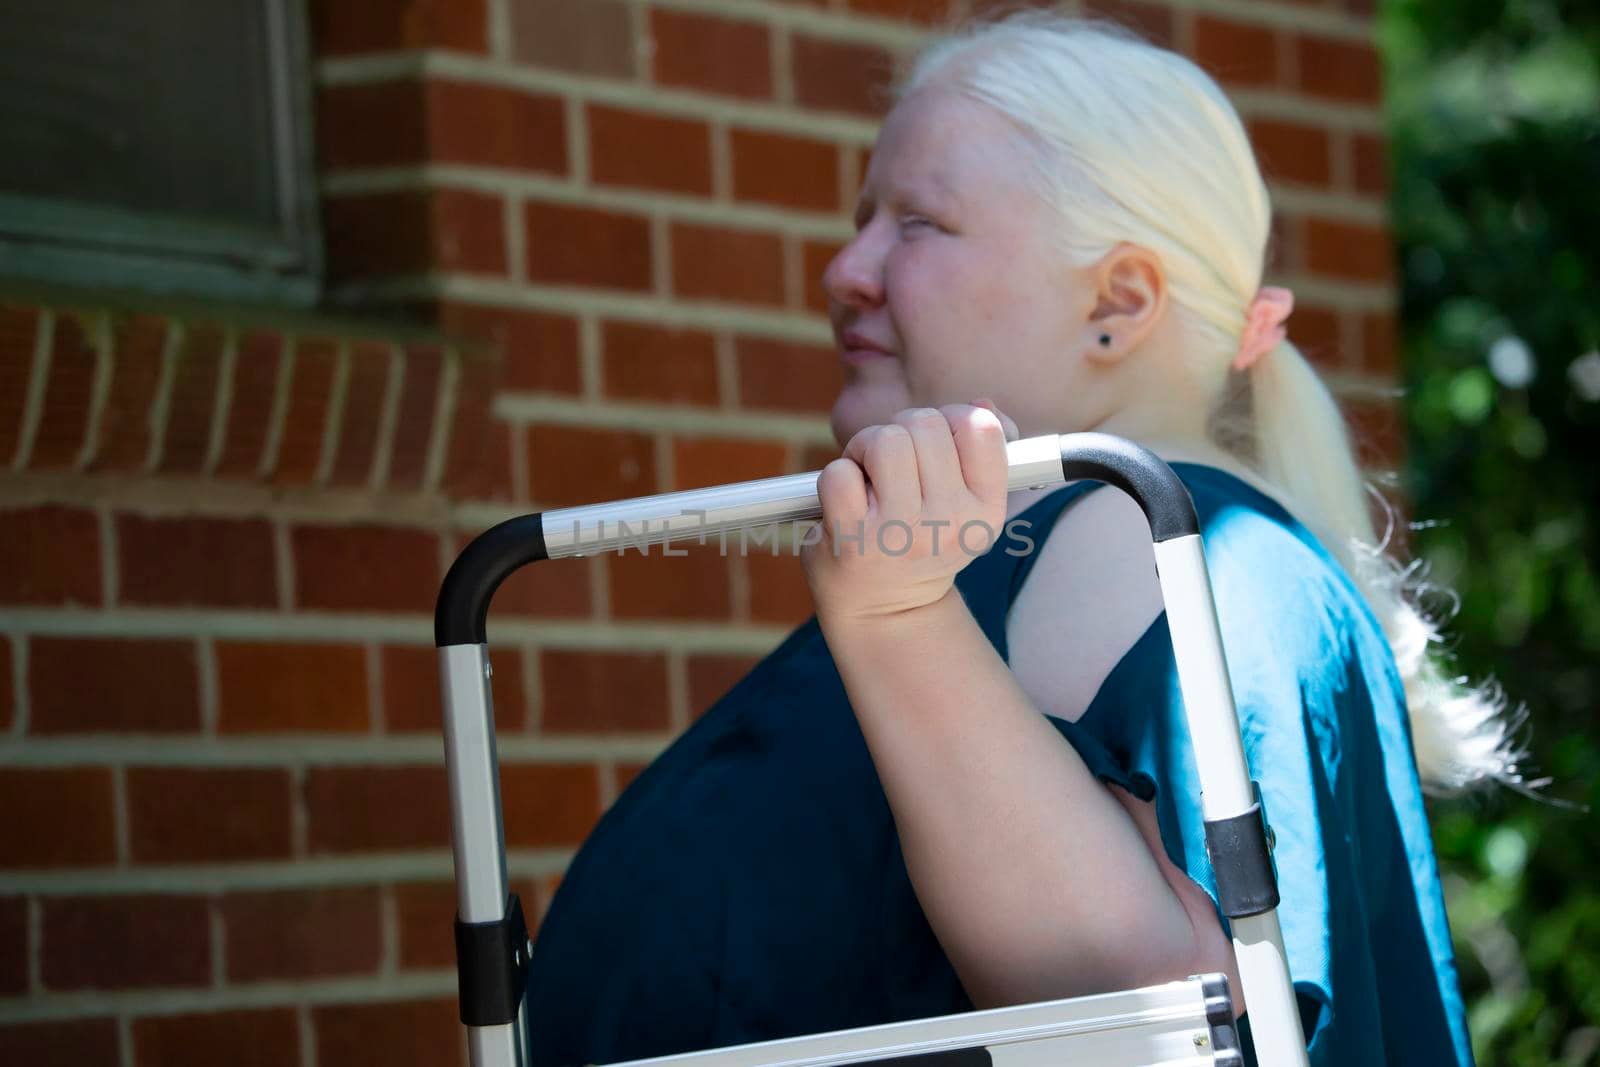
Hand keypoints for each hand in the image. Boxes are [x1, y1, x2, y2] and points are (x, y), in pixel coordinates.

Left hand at [801, 402, 1018, 624]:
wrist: (886, 612)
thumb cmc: (922, 542)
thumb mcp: (966, 506)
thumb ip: (978, 451)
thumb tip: (981, 403)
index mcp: (986, 509)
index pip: (979, 427)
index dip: (950, 419)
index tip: (934, 445)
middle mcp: (950, 522)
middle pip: (924, 423)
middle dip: (900, 432)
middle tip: (892, 468)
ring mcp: (900, 532)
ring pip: (883, 440)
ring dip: (865, 448)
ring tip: (868, 479)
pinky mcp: (853, 540)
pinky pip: (839, 472)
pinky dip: (835, 477)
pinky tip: (844, 503)